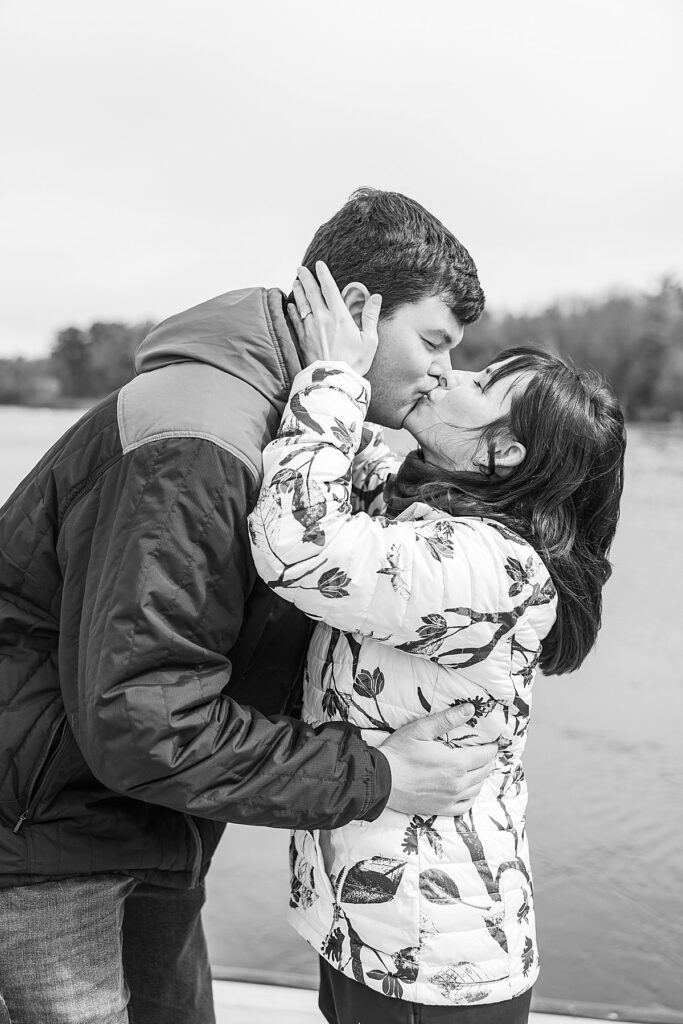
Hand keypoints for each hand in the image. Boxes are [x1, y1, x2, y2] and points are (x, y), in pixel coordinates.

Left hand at [288, 261, 380, 376]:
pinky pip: (295, 320)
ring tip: (296, 282)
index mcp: (339, 316)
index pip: (329, 288)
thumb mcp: (369, 340)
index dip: (323, 274)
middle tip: (301, 269)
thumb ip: (371, 317)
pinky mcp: (302, 339)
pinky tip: (291, 305)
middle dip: (306, 278)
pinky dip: (292, 310)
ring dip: (298, 291)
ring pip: (301, 304)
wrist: (334, 380)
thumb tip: (376, 298)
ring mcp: (310, 328)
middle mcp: (322, 318)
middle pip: (311, 292)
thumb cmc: (354, 363)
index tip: (319, 264)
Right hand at [377, 704, 497, 816]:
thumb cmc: (399, 753)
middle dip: (487, 761)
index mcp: (456, 763)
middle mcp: (457, 784)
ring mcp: (449, 799)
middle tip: (486, 753)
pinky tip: (468, 790)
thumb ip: (447, 719)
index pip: (484, 756)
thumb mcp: (421, 730)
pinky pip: (465, 806)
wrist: (381, 780)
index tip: (493, 743)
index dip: (491, 748)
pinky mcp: (440, 809)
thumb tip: (470, 710)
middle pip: (483, 772)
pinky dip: (471, 797)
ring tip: (478, 768)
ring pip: (476, 789)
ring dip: (481, 777)